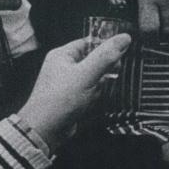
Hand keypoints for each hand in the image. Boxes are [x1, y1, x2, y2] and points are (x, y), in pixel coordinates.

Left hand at [17, 34, 131, 151]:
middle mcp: (64, 67)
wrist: (44, 130)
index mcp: (62, 55)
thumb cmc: (59, 100)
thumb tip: (123, 38)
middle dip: (104, 70)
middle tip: (106, 76)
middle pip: (94, 60)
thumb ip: (106, 56)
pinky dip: (95, 96)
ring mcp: (68, 83)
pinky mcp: (72, 97)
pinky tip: (91, 102)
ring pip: (94, 77)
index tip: (120, 53)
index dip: (105, 47)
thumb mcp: (86, 74)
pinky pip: (91, 91)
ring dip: (100, 85)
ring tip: (93, 93)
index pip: (89, 42)